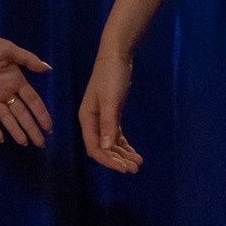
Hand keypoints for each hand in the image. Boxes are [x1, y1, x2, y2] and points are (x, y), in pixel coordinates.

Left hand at [0, 17, 51, 145]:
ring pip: (6, 118)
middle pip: (22, 113)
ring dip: (15, 130)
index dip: (41, 114)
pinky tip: (0, 138)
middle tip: (40, 143)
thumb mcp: (10, 50)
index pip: (32, 101)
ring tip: (24, 143)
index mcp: (16, 80)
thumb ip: (28, 60)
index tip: (49, 128)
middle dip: (31, 128)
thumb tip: (48, 68)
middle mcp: (6, 92)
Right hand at [77, 45, 143, 174]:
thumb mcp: (110, 100)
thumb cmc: (111, 76)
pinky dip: (124, 146)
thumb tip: (106, 148)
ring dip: (122, 155)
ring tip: (138, 164)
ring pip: (110, 144)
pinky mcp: (112, 115)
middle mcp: (92, 122)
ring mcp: (102, 119)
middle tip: (135, 169)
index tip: (124, 168)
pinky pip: (116, 137)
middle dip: (117, 160)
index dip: (108, 160)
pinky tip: (134, 154)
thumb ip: (108, 123)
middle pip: (102, 148)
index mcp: (87, 119)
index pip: (94, 147)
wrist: (116, 56)